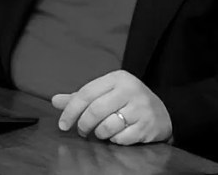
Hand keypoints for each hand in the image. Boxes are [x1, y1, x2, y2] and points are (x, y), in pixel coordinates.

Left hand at [52, 70, 171, 144]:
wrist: (162, 112)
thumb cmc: (126, 102)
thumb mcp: (105, 93)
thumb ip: (80, 98)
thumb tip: (54, 101)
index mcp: (117, 78)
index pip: (86, 93)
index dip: (70, 110)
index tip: (62, 124)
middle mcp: (131, 90)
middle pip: (95, 110)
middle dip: (83, 124)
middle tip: (81, 131)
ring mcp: (141, 108)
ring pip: (108, 126)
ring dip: (99, 134)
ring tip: (101, 132)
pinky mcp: (148, 126)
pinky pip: (121, 138)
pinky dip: (114, 140)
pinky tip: (116, 136)